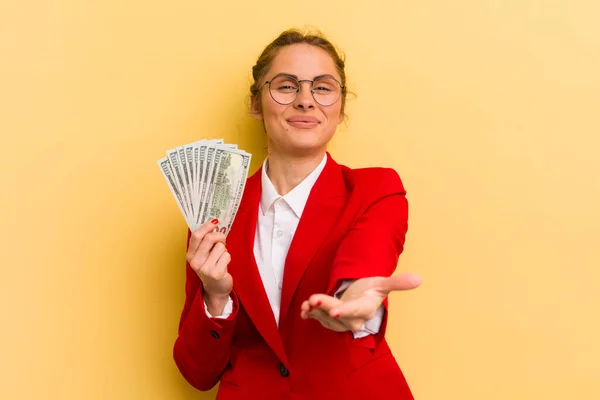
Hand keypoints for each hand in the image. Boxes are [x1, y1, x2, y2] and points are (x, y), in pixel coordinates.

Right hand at [186, 219, 232, 314]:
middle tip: (223, 240)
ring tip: (221, 258)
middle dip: (220, 236)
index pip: (196, 236)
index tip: (215, 221)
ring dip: (224, 250)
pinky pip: (227, 256)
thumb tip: (214, 223)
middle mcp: (195, 262)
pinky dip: (228, 258)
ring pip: (220, 247)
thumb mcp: (203, 255)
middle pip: (209, 238)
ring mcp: (205, 269)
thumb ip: (205, 242)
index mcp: (190, 255)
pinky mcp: (216, 274)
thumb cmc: (211, 267)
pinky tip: (224, 265)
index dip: (206, 226)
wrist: (215, 289)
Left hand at [300, 273, 421, 331]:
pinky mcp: (330, 320)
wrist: (361, 297)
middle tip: (313, 299)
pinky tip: (303, 309)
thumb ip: (397, 283)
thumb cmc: (371, 289)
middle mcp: (354, 319)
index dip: (345, 312)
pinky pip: (319, 320)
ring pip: (326, 319)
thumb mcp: (382, 283)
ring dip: (315, 311)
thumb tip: (419, 279)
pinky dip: (310, 314)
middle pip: (338, 316)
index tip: (334, 312)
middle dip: (325, 308)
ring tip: (306, 302)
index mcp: (366, 309)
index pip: (356, 311)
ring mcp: (341, 321)